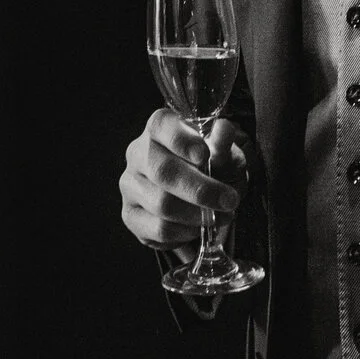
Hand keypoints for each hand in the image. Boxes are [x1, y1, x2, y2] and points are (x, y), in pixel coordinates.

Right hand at [117, 108, 247, 263]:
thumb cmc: (212, 169)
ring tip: (218, 217)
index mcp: (158, 129)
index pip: (161, 125)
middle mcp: (138, 153)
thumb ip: (223, 145)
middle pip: (162, 171)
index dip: (181, 140)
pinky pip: (158, 229)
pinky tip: (197, 227)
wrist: (201, 199)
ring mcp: (130, 185)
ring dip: (197, 215)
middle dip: (201, 189)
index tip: (204, 155)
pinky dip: (185, 232)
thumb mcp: (224, 156)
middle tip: (229, 201)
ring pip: (161, 204)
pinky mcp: (130, 215)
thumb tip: (224, 129)